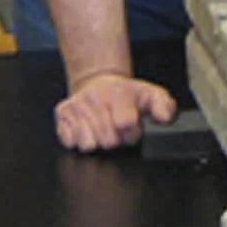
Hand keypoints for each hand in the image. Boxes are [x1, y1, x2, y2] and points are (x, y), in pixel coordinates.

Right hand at [55, 69, 177, 152]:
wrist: (98, 82)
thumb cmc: (125, 94)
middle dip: (116, 139)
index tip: (132, 127)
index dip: (132, 132)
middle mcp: (93, 98)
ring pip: (88, 144)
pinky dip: (79, 140)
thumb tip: (164, 117)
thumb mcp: (151, 95)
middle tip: (117, 128)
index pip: (125, 125)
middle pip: (107, 140)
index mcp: (117, 94)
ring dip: (98, 141)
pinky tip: (88, 129)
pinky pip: (70, 142)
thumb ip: (164, 106)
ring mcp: (75, 107)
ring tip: (103, 129)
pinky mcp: (61, 115)